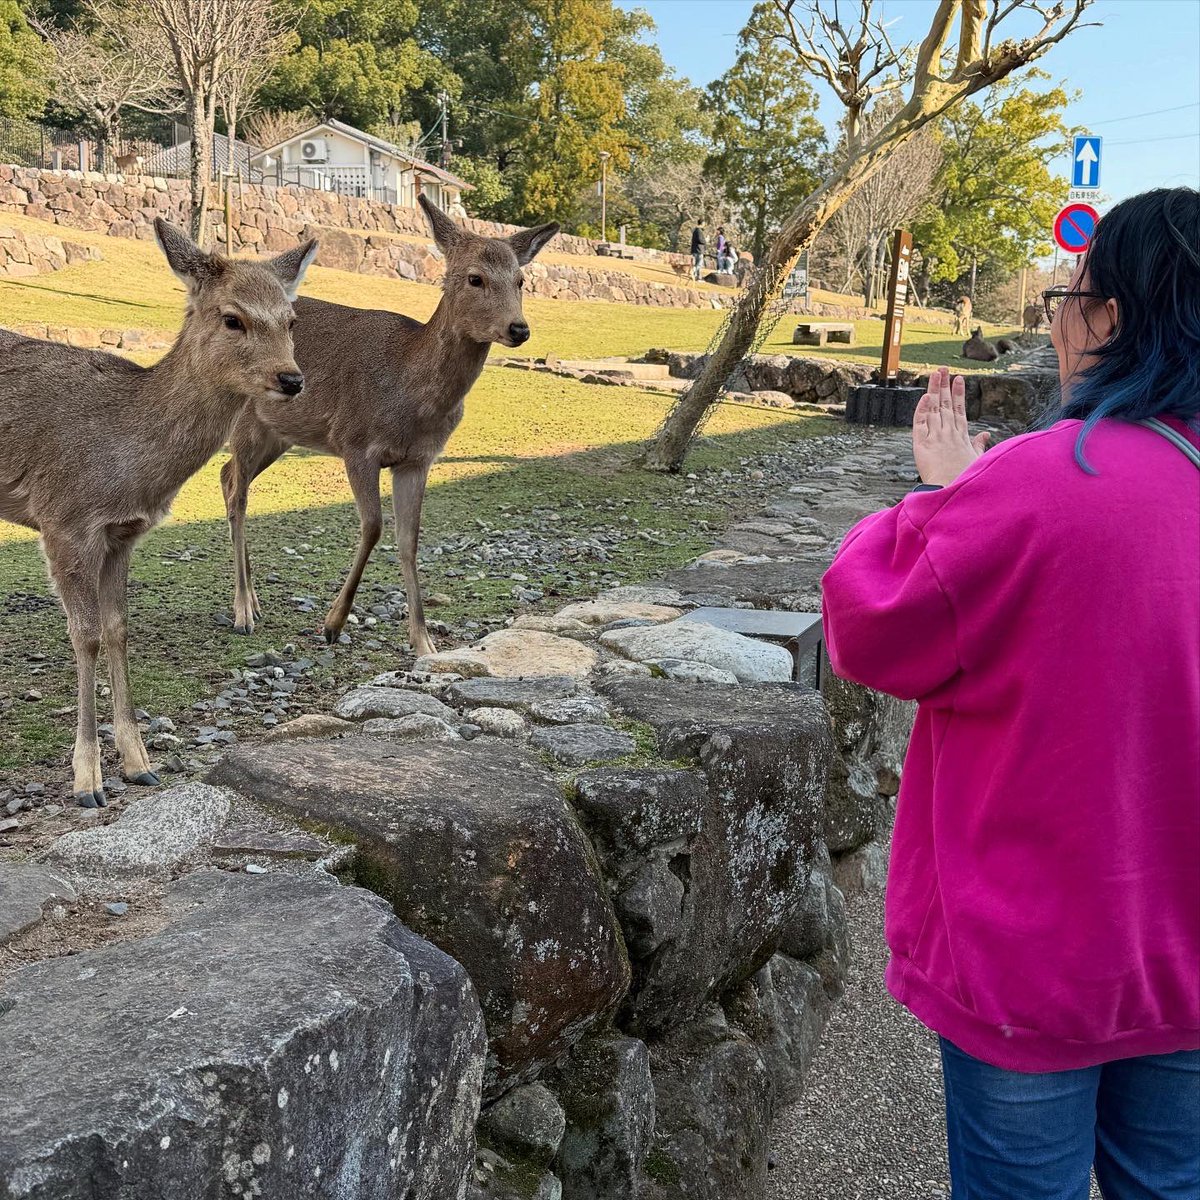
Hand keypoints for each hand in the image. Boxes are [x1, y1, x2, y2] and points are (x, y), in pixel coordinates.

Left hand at [913, 367, 989, 485]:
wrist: (952, 491)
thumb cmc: (964, 479)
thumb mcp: (975, 460)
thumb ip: (978, 445)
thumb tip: (985, 435)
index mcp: (961, 437)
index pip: (959, 410)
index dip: (959, 393)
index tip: (958, 379)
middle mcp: (949, 433)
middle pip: (947, 404)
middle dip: (945, 385)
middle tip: (943, 368)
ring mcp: (936, 437)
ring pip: (934, 409)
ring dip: (934, 390)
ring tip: (935, 374)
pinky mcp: (922, 444)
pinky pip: (921, 423)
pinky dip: (922, 410)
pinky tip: (925, 396)